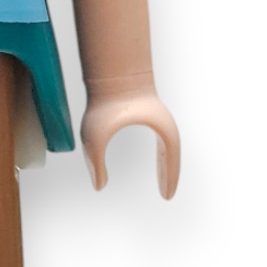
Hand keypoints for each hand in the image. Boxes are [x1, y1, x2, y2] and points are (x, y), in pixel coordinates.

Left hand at [80, 75, 180, 198]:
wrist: (110, 70)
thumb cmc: (104, 101)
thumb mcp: (95, 137)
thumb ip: (95, 163)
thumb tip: (99, 187)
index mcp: (161, 130)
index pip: (170, 159)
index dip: (169, 178)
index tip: (166, 196)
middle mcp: (163, 124)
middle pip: (172, 154)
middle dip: (169, 173)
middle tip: (166, 194)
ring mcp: (157, 116)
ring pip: (168, 146)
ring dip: (166, 163)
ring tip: (163, 180)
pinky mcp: (148, 112)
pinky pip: (160, 137)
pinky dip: (160, 152)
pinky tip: (157, 158)